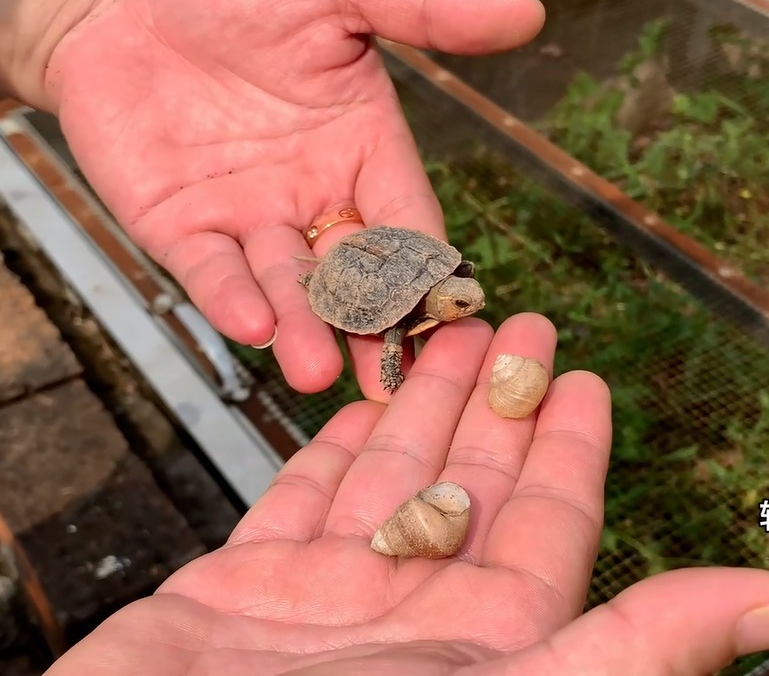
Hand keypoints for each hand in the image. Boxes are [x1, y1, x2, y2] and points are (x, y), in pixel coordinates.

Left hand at [40, 0, 545, 398]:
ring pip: (282, 286)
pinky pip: (209, 274)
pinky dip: (229, 299)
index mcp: (362, 150)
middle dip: (365, 325)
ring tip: (314, 368)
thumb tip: (527, 13)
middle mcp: (309, 197)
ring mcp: (244, 219)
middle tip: (384, 375)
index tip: (449, 310)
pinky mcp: (179, 229)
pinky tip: (253, 324)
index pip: (406, 222)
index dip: (425, 266)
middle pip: (350, 276)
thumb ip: (422, 9)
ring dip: (300, 329)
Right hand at [45, 313, 768, 674]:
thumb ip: (630, 648)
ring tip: (439, 335)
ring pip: (384, 481)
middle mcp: (408, 622)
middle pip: (467, 487)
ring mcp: (322, 602)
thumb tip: (766, 604)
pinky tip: (349, 410)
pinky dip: (325, 453)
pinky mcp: (244, 587)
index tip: (584, 376)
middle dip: (494, 400)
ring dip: (414, 406)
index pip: (547, 528)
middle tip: (512, 319)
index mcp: (484, 646)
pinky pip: (298, 502)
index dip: (569, 449)